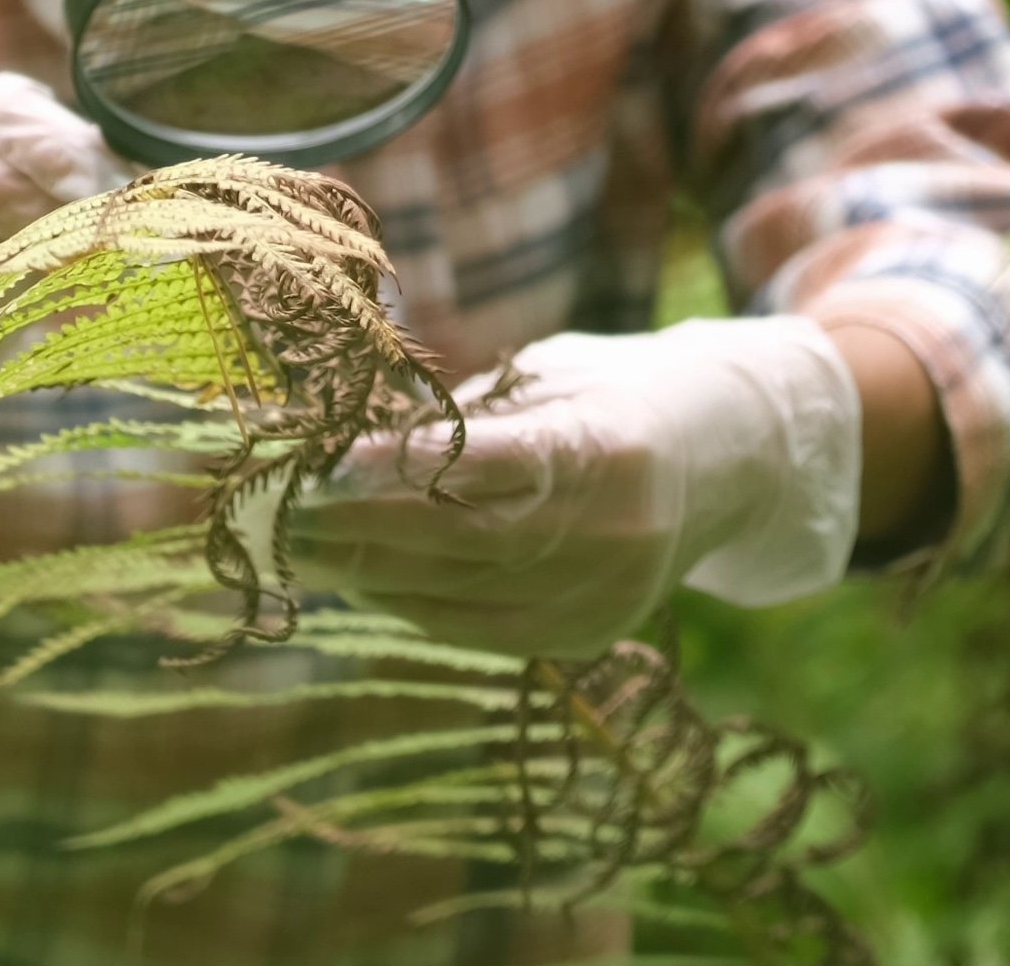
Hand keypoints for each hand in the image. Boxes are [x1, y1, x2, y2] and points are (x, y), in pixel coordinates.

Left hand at [290, 317, 861, 659]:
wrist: (726, 456)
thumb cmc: (611, 391)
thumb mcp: (548, 375)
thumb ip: (465, 416)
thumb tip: (354, 438)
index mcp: (604, 445)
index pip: (479, 464)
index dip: (393, 467)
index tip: (319, 462)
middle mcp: (613, 529)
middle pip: (458, 538)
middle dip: (359, 527)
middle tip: (284, 511)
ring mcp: (606, 593)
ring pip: (461, 593)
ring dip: (369, 574)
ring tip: (301, 549)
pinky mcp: (591, 633)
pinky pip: (480, 628)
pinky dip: (412, 605)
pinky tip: (361, 580)